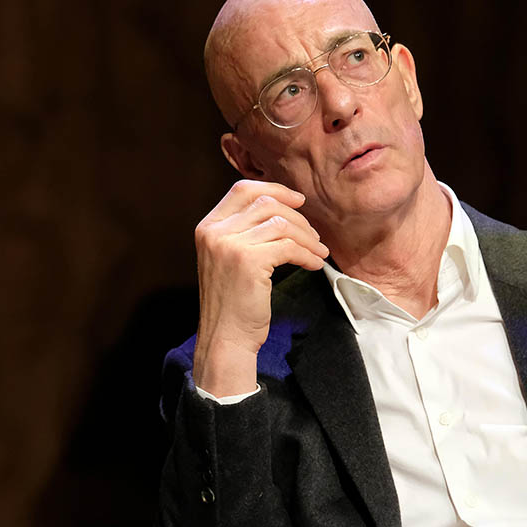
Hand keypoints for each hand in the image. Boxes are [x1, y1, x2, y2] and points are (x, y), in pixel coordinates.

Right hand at [193, 180, 328, 395]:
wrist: (225, 337)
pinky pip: (288, 246)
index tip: (297, 201)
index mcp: (207, 227)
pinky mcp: (248, 261)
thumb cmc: (232, 302)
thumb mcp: (228, 258)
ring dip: (307, 237)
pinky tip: (314, 264)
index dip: (274, 189)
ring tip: (318, 251)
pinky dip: (308, 254)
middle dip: (297, 217)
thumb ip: (242, 231)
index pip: (242, 189)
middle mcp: (214, 232)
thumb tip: (281, 206)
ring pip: (281, 223)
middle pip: (266, 203)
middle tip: (314, 235)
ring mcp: (229, 245)